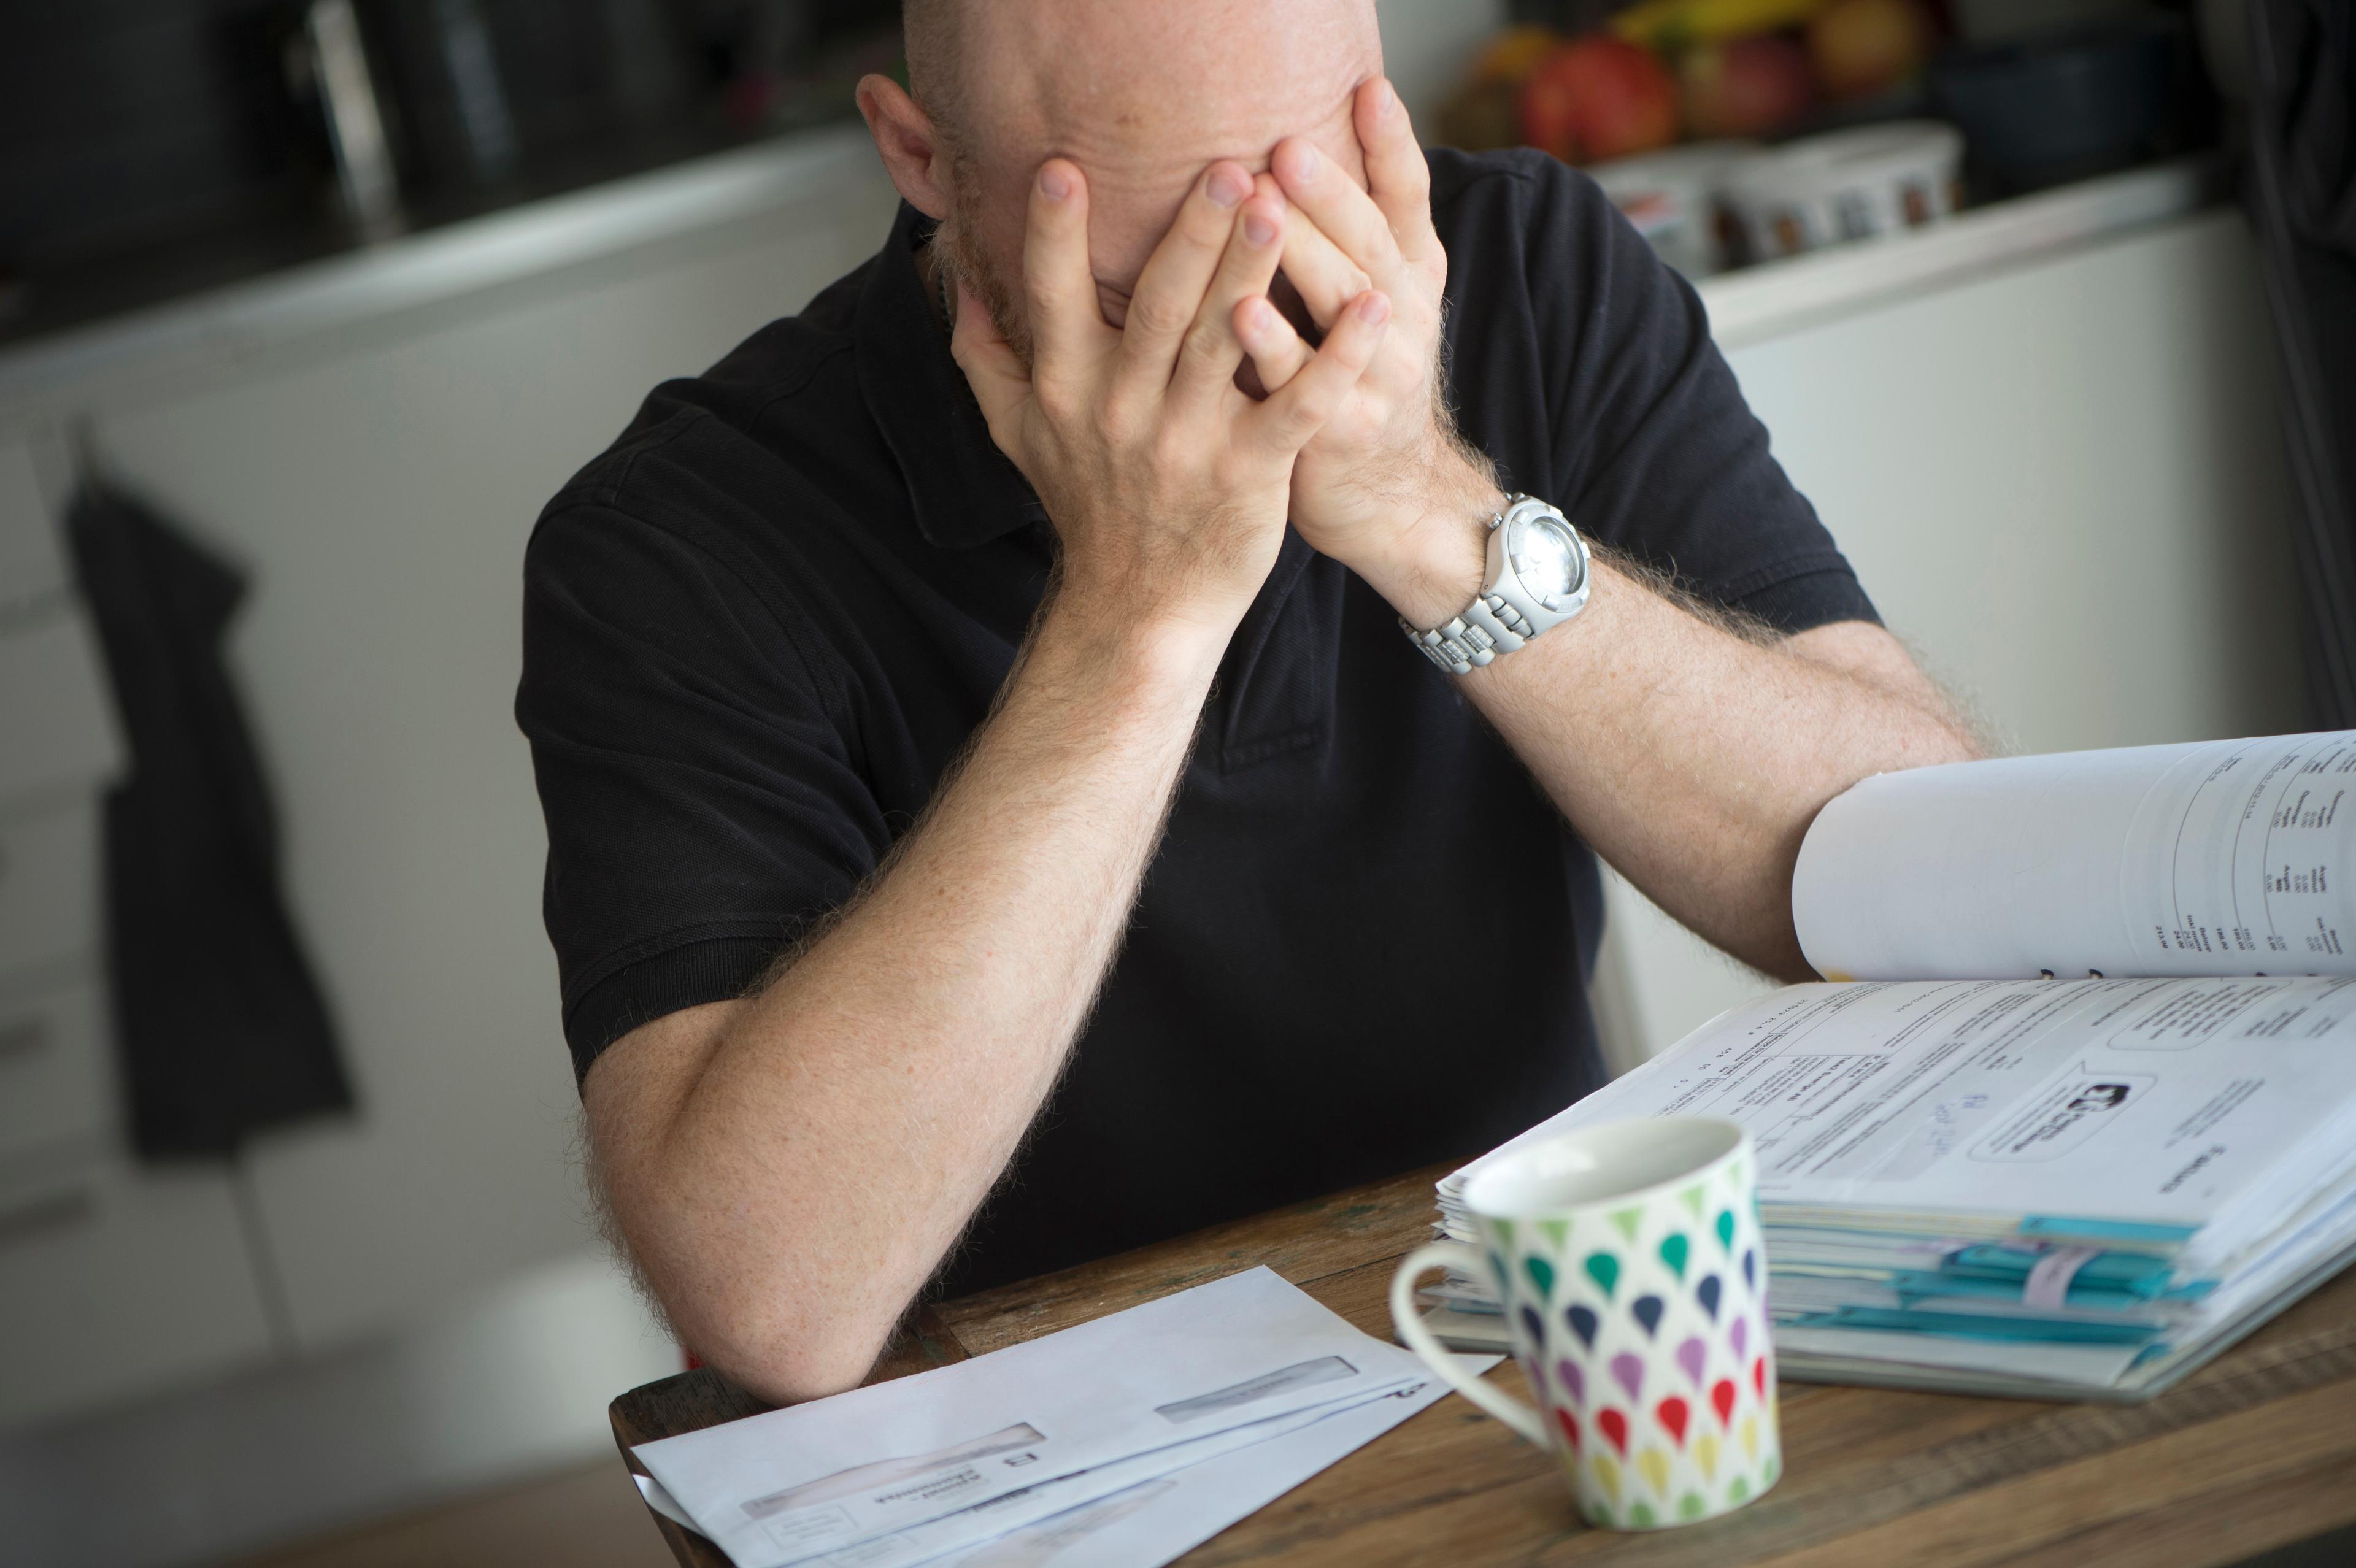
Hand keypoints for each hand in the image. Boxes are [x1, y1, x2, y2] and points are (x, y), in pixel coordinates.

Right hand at [954, 159, 1392, 642]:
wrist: (1137, 608)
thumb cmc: (1087, 505)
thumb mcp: (1017, 433)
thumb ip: (985, 354)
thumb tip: (954, 277)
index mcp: (1068, 388)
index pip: (1051, 300)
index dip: (1053, 237)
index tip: (1062, 166)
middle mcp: (1122, 410)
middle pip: (1154, 308)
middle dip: (1188, 235)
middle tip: (1224, 165)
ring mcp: (1188, 443)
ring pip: (1219, 345)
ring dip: (1250, 275)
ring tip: (1280, 208)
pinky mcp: (1249, 475)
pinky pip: (1295, 410)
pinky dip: (1335, 362)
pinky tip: (1374, 314)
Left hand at [1237, 78, 1503, 627]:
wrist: (1390, 498)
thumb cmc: (1363, 380)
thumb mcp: (1381, 301)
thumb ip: (1359, 228)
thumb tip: (1334, 129)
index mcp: (1410, 276)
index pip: (1408, 197)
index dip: (1393, 144)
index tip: (1366, 87)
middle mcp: (1401, 317)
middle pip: (1370, 241)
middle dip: (1329, 192)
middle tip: (1284, 144)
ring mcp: (1375, 375)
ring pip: (1341, 303)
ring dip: (1301, 252)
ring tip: (1259, 204)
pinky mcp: (1337, 429)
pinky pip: (1301, 382)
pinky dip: (1274, 345)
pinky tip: (1240, 311)